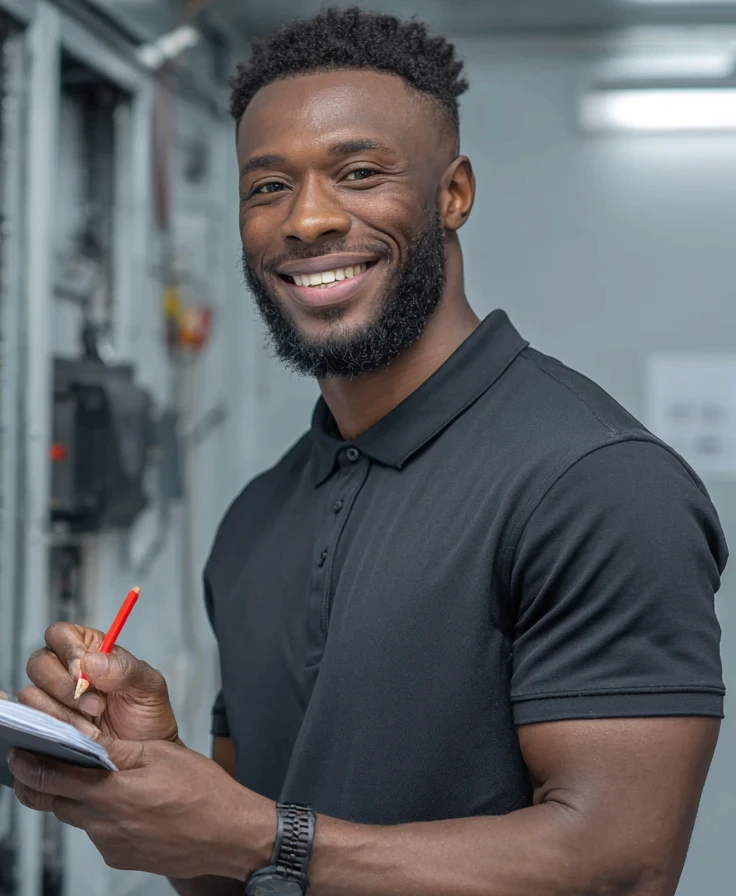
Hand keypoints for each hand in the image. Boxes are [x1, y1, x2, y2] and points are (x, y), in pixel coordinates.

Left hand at [8, 740, 273, 879]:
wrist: (229, 836)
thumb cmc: (202, 791)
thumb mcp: (159, 754)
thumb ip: (115, 747)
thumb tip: (81, 735)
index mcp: (110, 793)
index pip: (51, 779)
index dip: (29, 764)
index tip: (18, 752)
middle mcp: (103, 824)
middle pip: (55, 802)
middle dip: (42, 781)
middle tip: (38, 761)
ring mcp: (111, 844)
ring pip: (78, 816)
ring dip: (74, 797)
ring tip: (92, 777)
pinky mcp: (122, 856)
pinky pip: (99, 832)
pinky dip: (100, 814)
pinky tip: (123, 801)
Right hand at [20, 622, 178, 743]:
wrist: (144, 757)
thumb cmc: (146, 717)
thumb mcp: (148, 687)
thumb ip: (124, 669)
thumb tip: (90, 661)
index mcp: (90, 651)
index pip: (60, 634)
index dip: (68, 650)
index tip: (82, 671)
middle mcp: (65, 672)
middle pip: (39, 663)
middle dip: (65, 686)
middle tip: (96, 705)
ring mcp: (51, 700)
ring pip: (31, 694)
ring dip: (62, 711)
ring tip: (93, 726)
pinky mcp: (43, 727)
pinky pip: (31, 722)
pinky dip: (53, 729)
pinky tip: (79, 736)